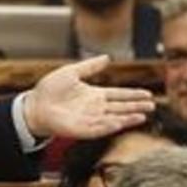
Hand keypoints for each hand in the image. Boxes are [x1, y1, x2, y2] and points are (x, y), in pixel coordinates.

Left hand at [24, 55, 155, 138]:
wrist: (33, 106)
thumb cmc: (49, 90)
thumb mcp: (71, 73)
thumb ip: (89, 66)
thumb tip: (107, 57)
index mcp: (94, 95)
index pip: (118, 95)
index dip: (133, 94)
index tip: (147, 94)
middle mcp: (95, 108)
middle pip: (121, 107)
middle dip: (136, 107)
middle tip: (152, 105)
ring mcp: (89, 119)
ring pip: (114, 119)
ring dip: (128, 118)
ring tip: (143, 116)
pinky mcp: (81, 129)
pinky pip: (99, 128)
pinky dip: (110, 126)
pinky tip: (121, 122)